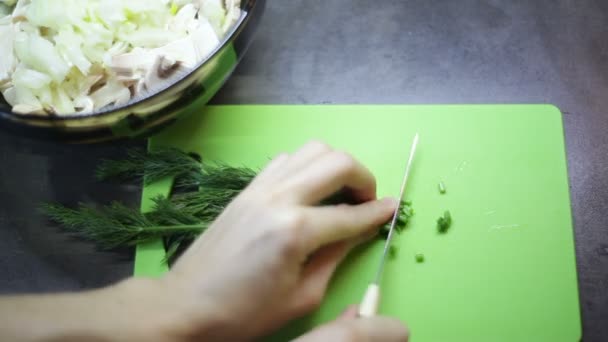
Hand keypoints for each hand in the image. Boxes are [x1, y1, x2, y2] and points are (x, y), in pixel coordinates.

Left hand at [162, 141, 404, 339]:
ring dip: (335, 166)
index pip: (351, 214)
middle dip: (364, 177)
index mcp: (295, 232)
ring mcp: (259, 189)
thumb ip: (335, 257)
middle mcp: (279, 198)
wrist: (186, 306)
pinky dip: (307, 166)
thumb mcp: (302, 297)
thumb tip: (359, 231)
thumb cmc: (244, 313)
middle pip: (337, 162)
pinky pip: (286, 160)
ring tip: (340, 192)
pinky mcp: (246, 189)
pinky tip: (309, 191)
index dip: (378, 212)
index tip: (393, 208)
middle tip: (367, 200)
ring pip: (312, 150)